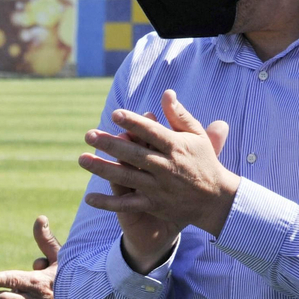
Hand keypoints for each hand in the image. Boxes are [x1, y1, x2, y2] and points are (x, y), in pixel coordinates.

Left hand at [79, 90, 236, 271]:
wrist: (216, 200)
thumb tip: (166, 93)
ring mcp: (159, 188)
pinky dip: (108, 203)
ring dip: (103, 169)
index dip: (134, 122)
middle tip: (89, 135)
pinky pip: (128, 205)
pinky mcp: (154, 205)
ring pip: (127, 177)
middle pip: (134, 154)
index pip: (152, 132)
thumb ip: (179, 116)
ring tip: (82, 159)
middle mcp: (166, 167)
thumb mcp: (197, 136)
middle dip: (111, 144)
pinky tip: (89, 198)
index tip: (115, 114)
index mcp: (176, 147)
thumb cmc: (204, 161)